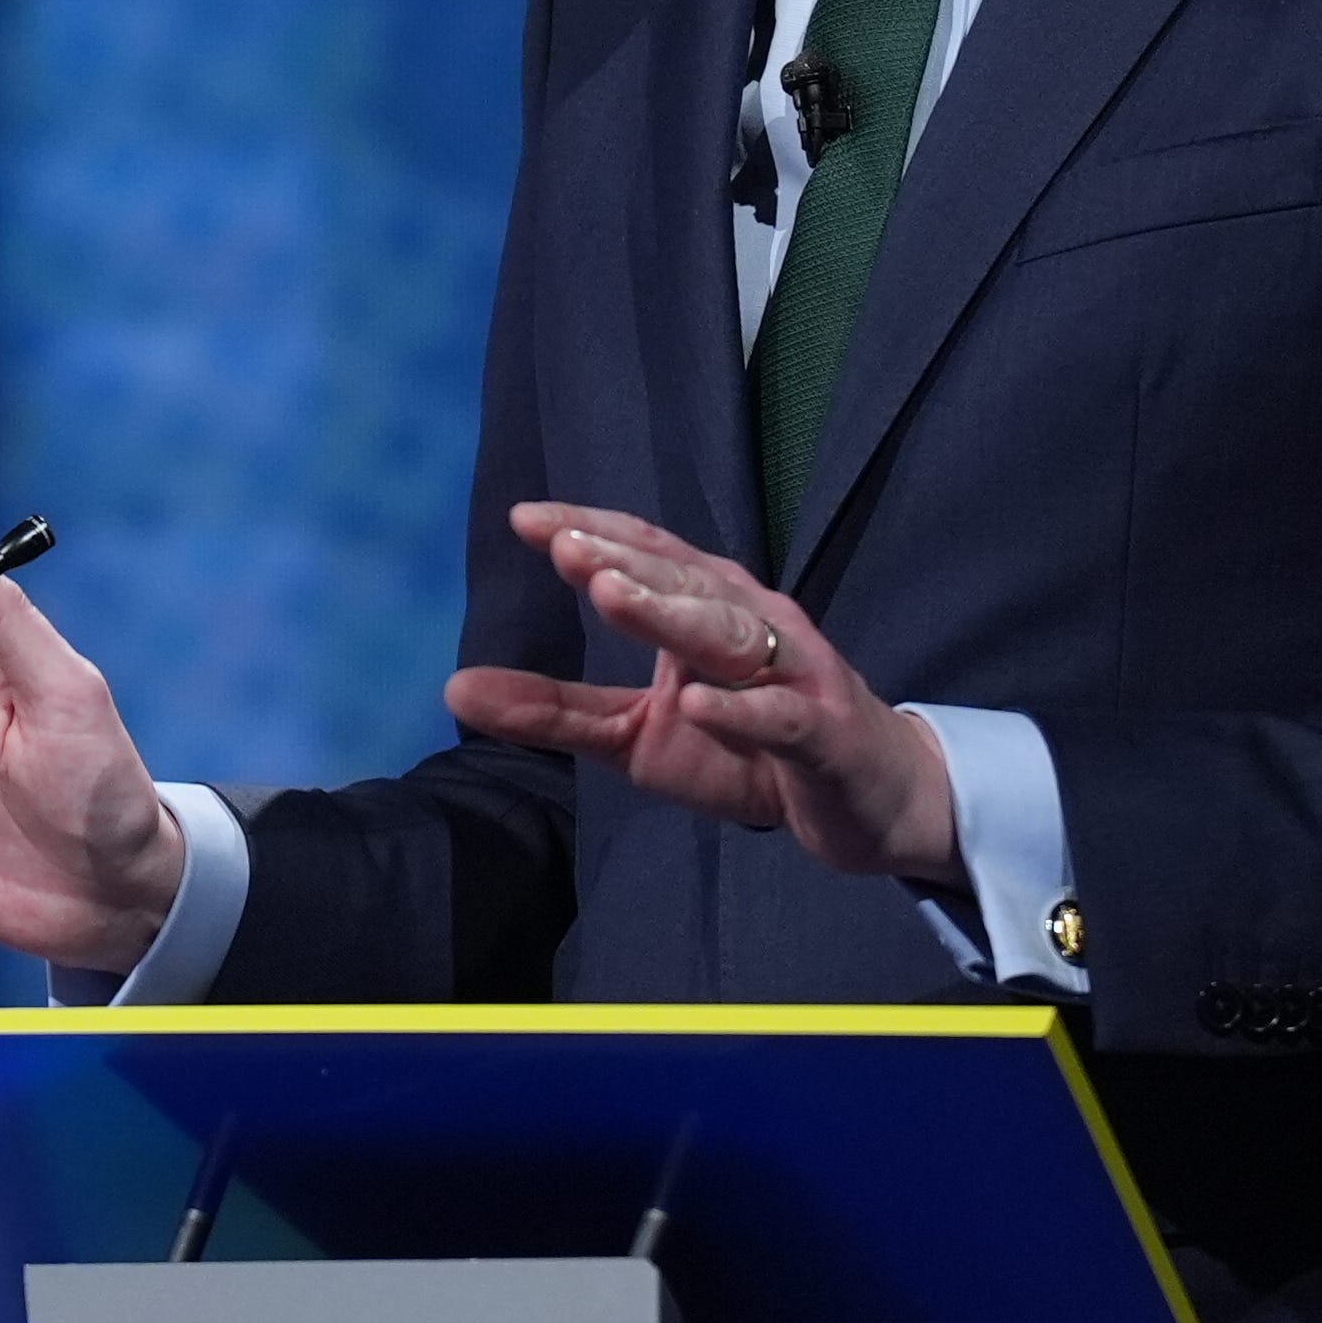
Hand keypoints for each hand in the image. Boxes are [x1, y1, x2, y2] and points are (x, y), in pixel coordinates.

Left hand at [443, 502, 963, 890]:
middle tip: (561, 544)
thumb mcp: (637, 736)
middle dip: (622, 560)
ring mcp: (792, 673)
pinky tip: (692, 702)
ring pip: (728, 632)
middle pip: (683, 581)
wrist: (868, 804)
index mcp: (706, 608)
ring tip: (610, 595)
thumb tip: (453, 688)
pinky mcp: (821, 733)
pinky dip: (738, 707)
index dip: (591, 530)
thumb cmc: (750, 752)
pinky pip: (777, 714)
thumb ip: (555, 710)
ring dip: (670, 611)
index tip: (525, 518)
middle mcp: (752, 622)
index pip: (645, 555)